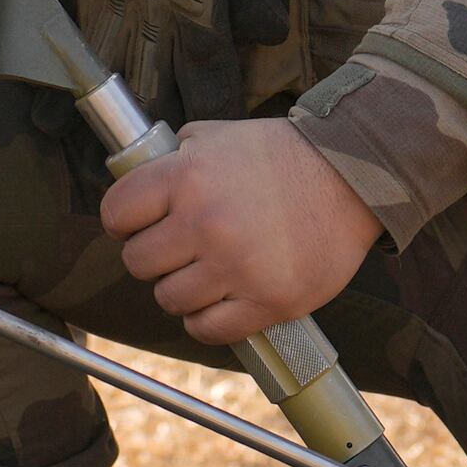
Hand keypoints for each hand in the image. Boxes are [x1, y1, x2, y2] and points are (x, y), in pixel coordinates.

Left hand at [97, 117, 379, 345]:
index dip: (123, 221)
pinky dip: (206, 319)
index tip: (136, 224)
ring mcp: (236, 266)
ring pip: (169, 299)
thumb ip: (173, 159)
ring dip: (181, 289)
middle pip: (138, 262)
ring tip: (204, 272)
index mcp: (187, 177)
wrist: (350, 178)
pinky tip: (220, 299)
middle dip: (153, 256)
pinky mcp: (267, 301)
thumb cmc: (280, 156)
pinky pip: (208, 329)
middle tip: (177, 248)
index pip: (116, 214)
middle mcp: (206, 222)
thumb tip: (136, 182)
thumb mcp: (217, 137)